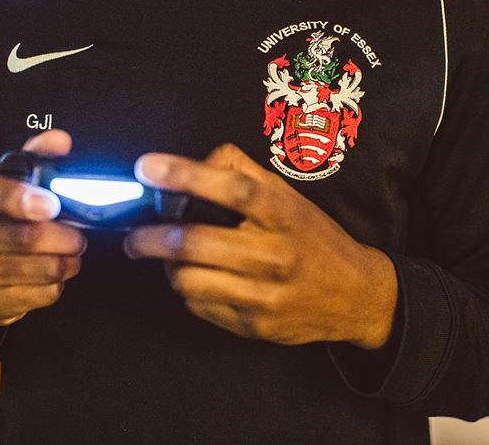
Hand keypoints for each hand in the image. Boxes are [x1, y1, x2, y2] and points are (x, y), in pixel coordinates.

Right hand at [0, 130, 85, 334]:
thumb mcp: (10, 182)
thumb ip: (36, 157)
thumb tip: (60, 141)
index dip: (14, 197)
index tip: (52, 204)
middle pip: (16, 237)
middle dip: (60, 237)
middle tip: (79, 236)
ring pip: (33, 269)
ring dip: (65, 260)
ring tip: (74, 251)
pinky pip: (39, 295)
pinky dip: (58, 283)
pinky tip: (58, 272)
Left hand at [124, 144, 397, 348]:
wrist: (355, 295)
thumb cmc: (312, 237)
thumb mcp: (288, 196)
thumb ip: (243, 172)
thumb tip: (195, 164)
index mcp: (284, 214)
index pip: (233, 189)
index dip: (185, 175)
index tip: (146, 167)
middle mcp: (275, 255)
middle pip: (196, 242)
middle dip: (151, 237)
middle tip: (134, 235)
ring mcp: (265, 295)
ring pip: (188, 280)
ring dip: (167, 266)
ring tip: (168, 257)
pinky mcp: (255, 325)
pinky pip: (199, 305)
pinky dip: (187, 289)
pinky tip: (197, 279)